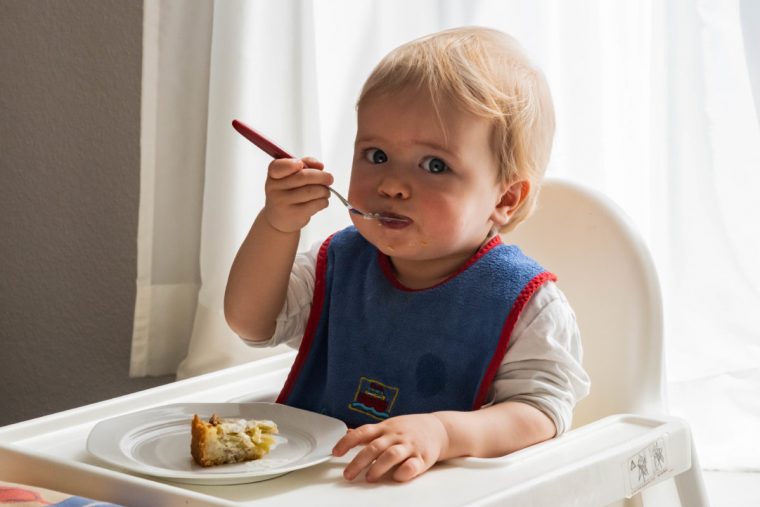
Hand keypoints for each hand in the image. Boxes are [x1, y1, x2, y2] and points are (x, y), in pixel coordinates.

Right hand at [263, 157, 332, 232]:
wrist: (279, 218)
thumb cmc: (288, 192)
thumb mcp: (290, 176)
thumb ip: (304, 164)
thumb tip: (319, 165)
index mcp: (273, 175)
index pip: (278, 167)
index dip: (290, 164)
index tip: (301, 164)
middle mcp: (275, 189)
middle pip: (303, 177)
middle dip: (321, 176)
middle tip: (329, 179)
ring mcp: (284, 203)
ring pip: (312, 191)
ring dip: (324, 190)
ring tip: (325, 192)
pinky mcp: (295, 215)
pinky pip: (316, 204)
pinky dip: (324, 201)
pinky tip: (322, 201)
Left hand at [331, 414, 449, 482]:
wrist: (440, 428)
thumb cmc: (411, 428)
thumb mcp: (389, 425)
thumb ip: (370, 432)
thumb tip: (348, 433)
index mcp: (385, 428)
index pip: (363, 432)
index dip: (347, 442)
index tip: (336, 452)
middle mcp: (396, 436)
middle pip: (374, 447)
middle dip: (358, 462)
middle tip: (348, 474)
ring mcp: (409, 446)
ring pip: (391, 455)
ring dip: (378, 467)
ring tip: (369, 478)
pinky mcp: (423, 458)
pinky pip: (413, 465)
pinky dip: (404, 472)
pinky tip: (397, 477)